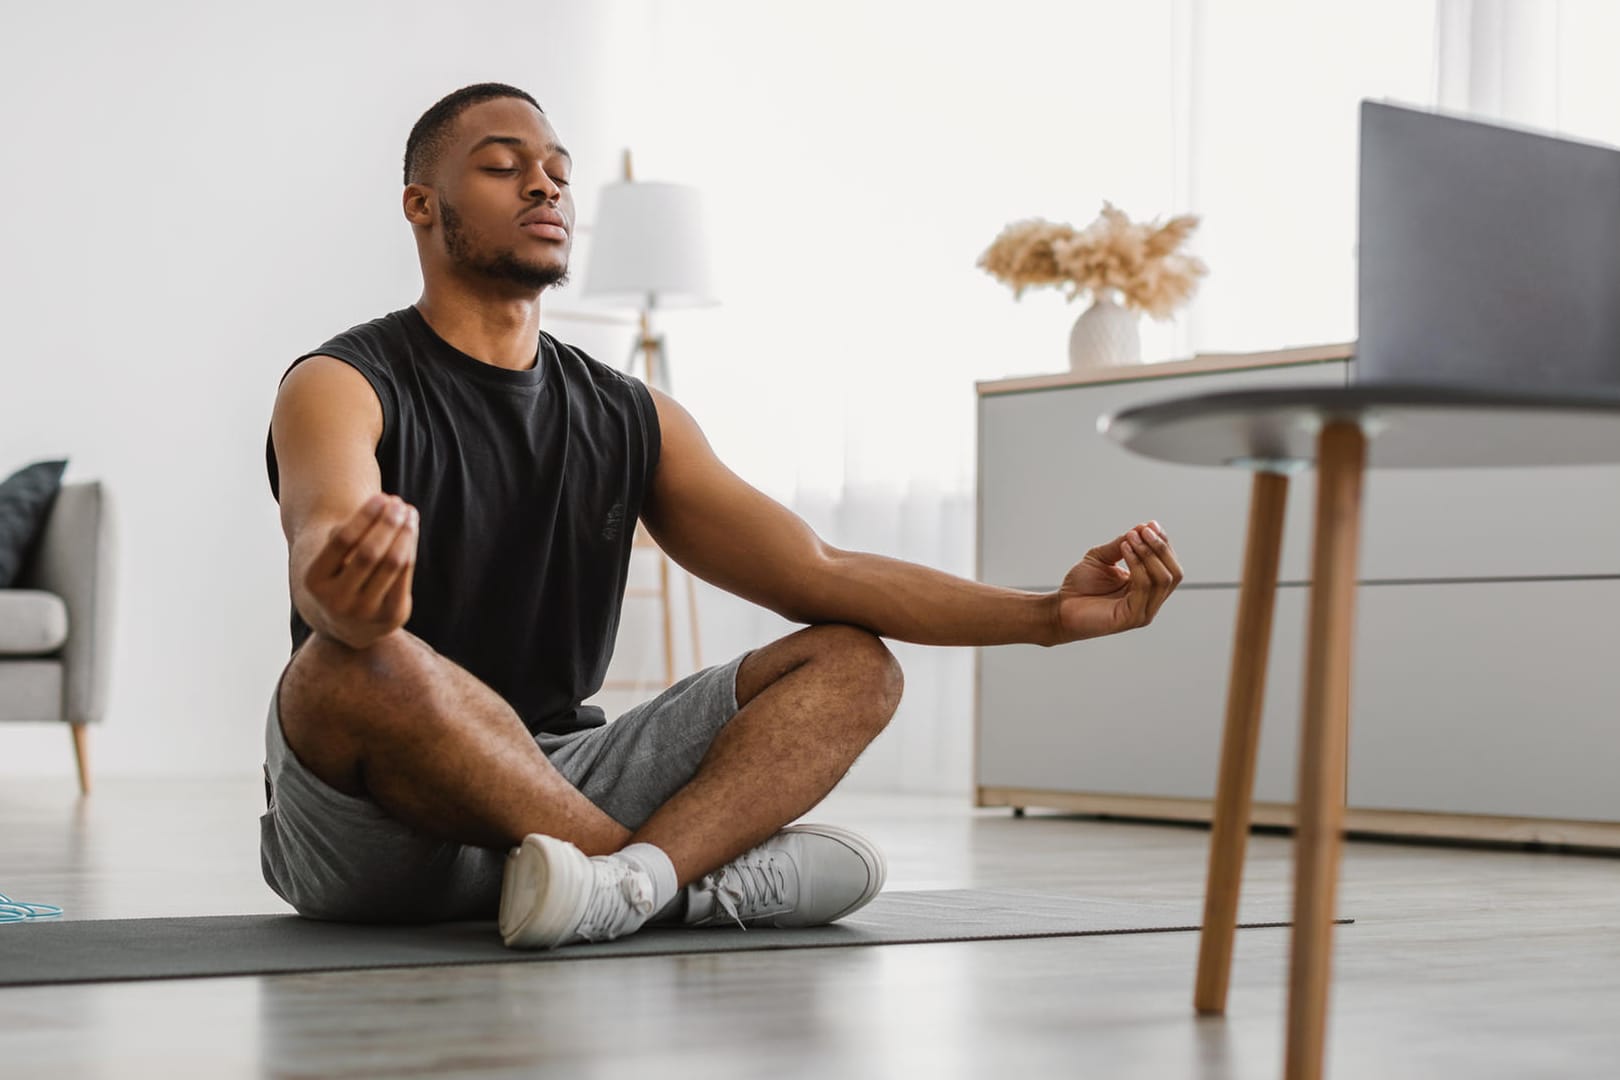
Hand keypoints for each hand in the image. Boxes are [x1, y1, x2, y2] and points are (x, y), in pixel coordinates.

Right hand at [302, 493, 418, 648]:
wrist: (346, 623)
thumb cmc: (338, 574)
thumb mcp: (330, 555)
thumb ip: (347, 534)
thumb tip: (384, 505)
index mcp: (314, 582)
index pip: (342, 541)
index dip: (365, 516)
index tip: (381, 497)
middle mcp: (336, 601)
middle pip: (369, 552)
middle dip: (387, 524)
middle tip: (398, 503)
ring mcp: (364, 613)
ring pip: (392, 563)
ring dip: (403, 533)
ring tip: (408, 512)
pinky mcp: (390, 617)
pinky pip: (405, 575)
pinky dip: (409, 548)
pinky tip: (411, 530)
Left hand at [1054, 521, 1182, 642]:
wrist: (1060, 607)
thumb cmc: (1080, 586)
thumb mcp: (1102, 557)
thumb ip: (1122, 544)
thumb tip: (1142, 528)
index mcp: (1147, 587)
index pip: (1169, 565)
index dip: (1163, 543)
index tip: (1150, 525)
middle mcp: (1150, 601)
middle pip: (1174, 573)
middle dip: (1160, 548)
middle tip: (1143, 530)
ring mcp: (1143, 611)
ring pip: (1162, 579)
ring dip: (1148, 554)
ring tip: (1130, 538)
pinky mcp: (1132, 618)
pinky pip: (1144, 588)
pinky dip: (1137, 565)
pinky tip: (1125, 550)